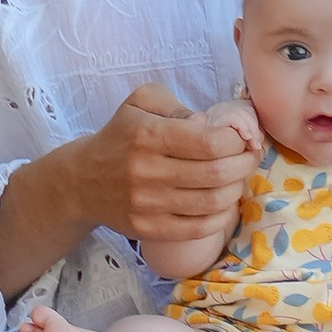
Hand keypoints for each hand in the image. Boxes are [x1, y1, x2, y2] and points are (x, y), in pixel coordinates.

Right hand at [0, 81, 256, 300]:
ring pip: (213, 202)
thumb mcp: (140, 103)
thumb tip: (208, 124)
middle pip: (217, 173)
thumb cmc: (120, 136)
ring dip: (236, 190)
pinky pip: (199, 228)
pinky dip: (221, 216)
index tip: (243, 137)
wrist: (82, 182)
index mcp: (148, 135)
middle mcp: (148, 171)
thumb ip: (176, 105)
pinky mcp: (150, 229)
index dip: (237, 141)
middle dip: (245, 164)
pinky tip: (224, 203)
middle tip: (250, 157)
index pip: (210, 142)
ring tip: (237, 178)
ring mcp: (149, 204)